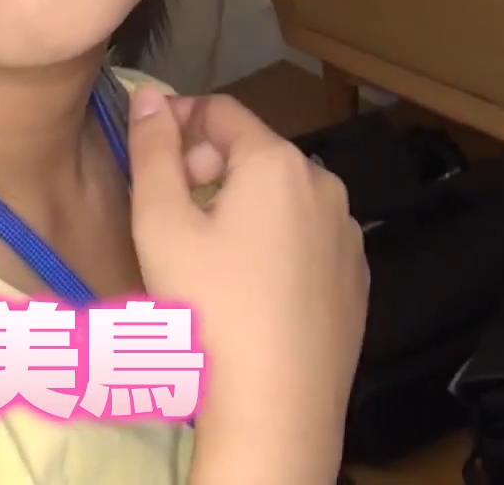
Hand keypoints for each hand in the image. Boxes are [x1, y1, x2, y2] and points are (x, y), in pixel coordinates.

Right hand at [128, 87, 367, 483]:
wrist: (277, 410)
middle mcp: (324, 186)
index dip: (177, 121)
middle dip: (206, 169)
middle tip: (169, 216)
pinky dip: (274, 246)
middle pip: (254, 154)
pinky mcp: (356, 281)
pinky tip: (248, 292)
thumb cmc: (208, 309)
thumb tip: (150, 94)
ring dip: (240, 208)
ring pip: (282, 199)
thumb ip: (152, 150)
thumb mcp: (160, 224)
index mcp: (276, 163)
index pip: (221, 111)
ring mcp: (347, 236)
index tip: (147, 153)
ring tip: (205, 260)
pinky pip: (307, 241)